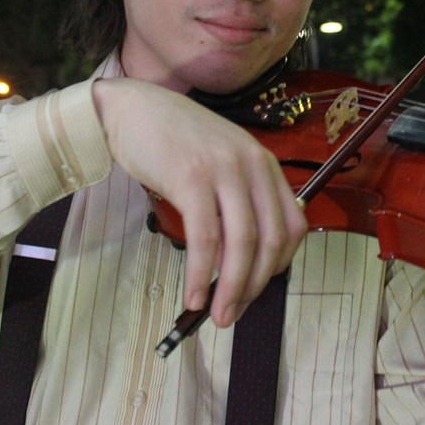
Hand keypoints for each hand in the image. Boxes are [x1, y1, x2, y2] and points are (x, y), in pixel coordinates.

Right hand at [93, 78, 307, 326]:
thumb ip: (236, 199)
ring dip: (231, 288)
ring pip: (241, 243)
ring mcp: (223, 170)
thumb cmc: (173, 141)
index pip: (293, 225)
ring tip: (216, 315)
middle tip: (234, 313)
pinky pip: (205, 238)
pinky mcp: (192, 178)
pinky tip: (194, 294)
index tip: (256, 288)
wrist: (131, 108)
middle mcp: (252, 165)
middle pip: (271, 239)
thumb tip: (239, 261)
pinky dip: (202, 274)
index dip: (279, 265)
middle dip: (255, 286)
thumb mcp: (219, 162)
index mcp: (264, 163)